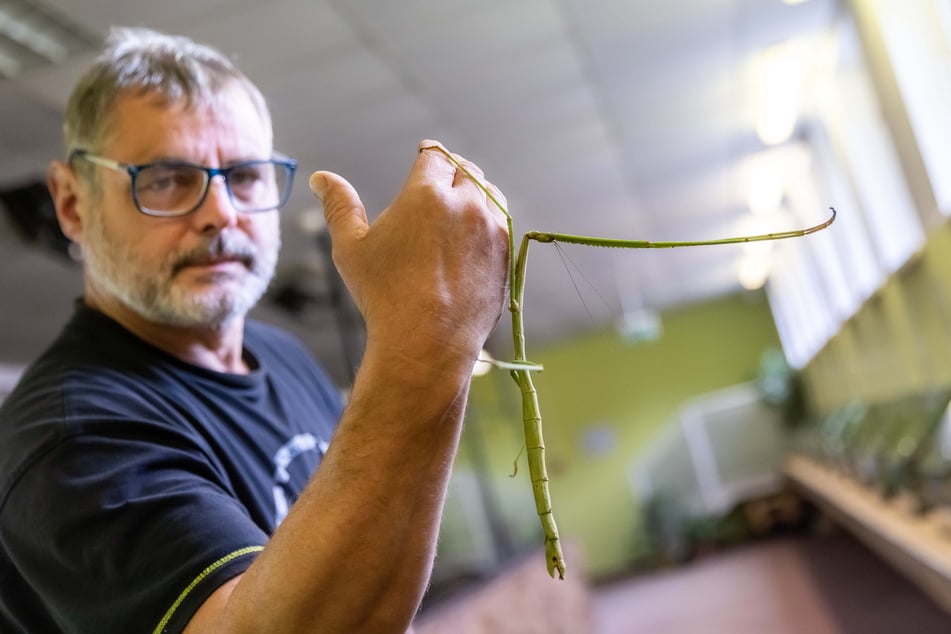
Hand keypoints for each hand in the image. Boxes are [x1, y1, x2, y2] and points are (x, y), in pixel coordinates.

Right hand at [310, 140, 508, 372]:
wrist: (427, 343)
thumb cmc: (383, 296)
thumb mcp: (351, 248)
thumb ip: (339, 206)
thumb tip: (321, 178)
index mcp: (427, 194)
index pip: (434, 156)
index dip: (427, 156)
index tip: (424, 158)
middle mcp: (465, 205)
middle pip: (465, 170)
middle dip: (452, 171)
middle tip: (440, 182)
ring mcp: (491, 230)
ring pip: (490, 195)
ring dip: (475, 194)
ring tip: (460, 206)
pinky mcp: (505, 255)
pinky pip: (503, 225)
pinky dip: (490, 223)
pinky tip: (474, 236)